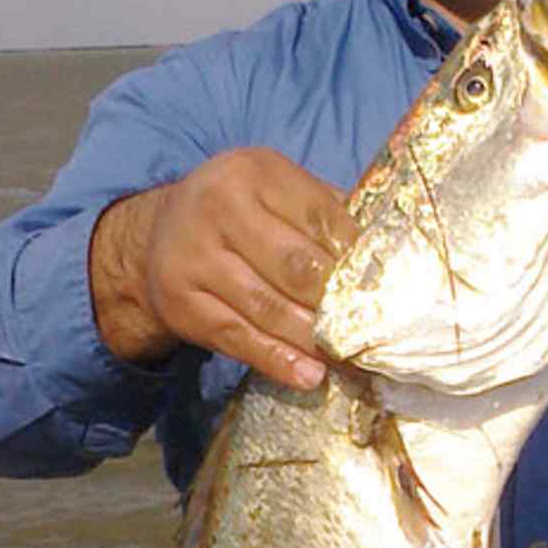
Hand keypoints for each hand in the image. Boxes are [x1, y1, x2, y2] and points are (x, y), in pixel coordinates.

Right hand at [90, 149, 357, 390]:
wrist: (161, 233)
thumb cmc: (243, 213)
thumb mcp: (277, 192)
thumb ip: (325, 215)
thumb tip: (382, 259)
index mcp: (253, 172)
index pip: (319, 217)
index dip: (355, 256)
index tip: (387, 286)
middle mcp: (217, 207)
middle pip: (295, 264)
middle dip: (337, 300)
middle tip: (373, 328)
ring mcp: (193, 257)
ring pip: (268, 306)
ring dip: (313, 338)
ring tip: (348, 357)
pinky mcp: (180, 303)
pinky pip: (238, 338)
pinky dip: (277, 360)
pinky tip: (309, 375)